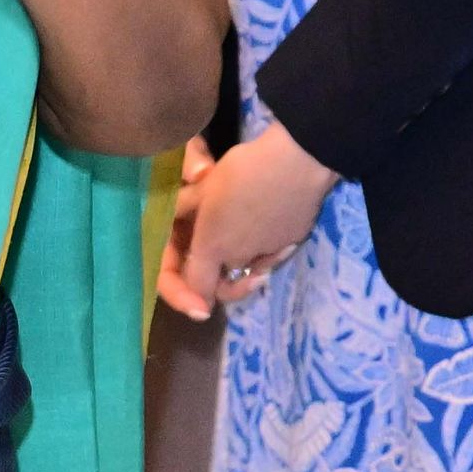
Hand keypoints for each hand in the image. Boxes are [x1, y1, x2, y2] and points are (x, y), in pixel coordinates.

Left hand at [162, 120, 336, 316]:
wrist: (299, 162)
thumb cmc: (243, 171)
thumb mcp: (204, 186)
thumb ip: (184, 208)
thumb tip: (173, 215)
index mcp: (209, 248)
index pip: (194, 288)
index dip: (187, 299)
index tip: (198, 310)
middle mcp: (237, 259)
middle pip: (222, 281)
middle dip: (216, 274)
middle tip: (213, 251)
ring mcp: (266, 254)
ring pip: (247, 267)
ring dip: (241, 261)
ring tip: (237, 230)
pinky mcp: (290, 243)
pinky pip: (270, 255)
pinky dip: (264, 248)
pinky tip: (267, 224)